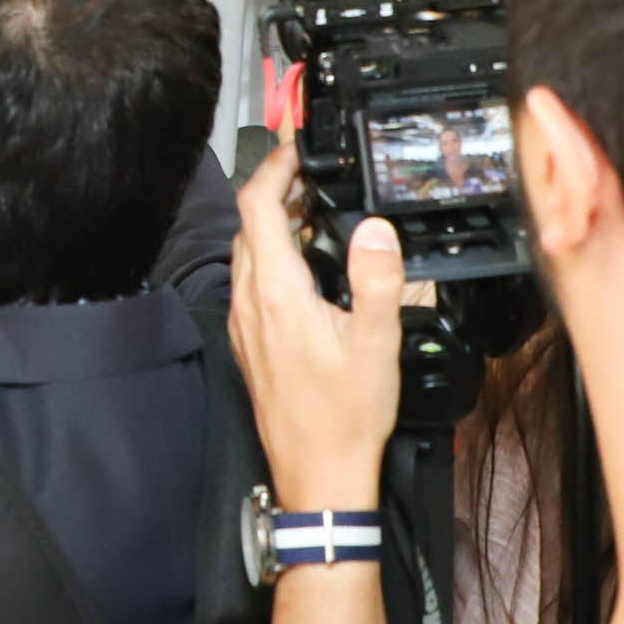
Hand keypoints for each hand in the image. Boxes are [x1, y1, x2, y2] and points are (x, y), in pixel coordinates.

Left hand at [229, 139, 401, 509]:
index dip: (275, 166)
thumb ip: (377, 279)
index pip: (257, 205)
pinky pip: (253, 283)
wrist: (318, 475)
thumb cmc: (345, 418)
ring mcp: (246, 325)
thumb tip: (375, 229)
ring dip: (277, 225)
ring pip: (249, 254)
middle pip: (249, 224)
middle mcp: (250, 304)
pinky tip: (311, 270)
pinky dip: (275, 259)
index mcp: (276, 294)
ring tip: (320, 215)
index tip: (300, 147)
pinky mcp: (251, 343)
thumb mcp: (377, 343)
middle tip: (319, 177)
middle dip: (280, 190)